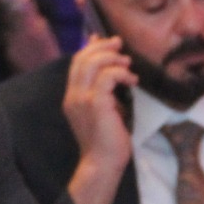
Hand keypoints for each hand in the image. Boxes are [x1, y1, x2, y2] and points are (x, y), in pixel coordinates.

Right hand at [63, 36, 136, 203]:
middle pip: (82, 58)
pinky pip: (107, 77)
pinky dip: (121, 73)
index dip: (90, 48)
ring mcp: (82, 100)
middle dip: (103, 47)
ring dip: (114, 58)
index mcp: (72, 97)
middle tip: (120, 45)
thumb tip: (112, 70)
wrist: (102, 163)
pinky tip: (131, 80)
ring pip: (93, 63)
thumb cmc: (107, 140)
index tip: (105, 40)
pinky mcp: (95, 104)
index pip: (76, 63)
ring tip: (128, 64)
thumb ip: (104, 90)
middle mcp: (73, 96)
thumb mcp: (104, 110)